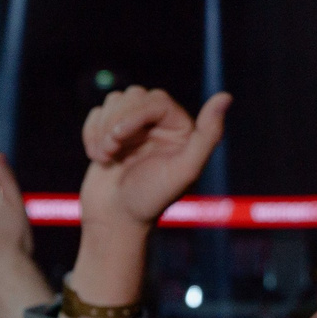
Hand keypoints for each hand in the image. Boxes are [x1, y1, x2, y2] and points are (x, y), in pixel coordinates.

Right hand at [79, 87, 230, 240]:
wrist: (114, 221)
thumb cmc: (150, 200)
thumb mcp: (185, 170)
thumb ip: (208, 135)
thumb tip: (225, 96)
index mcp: (180, 129)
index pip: (155, 100)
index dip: (134, 114)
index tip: (119, 138)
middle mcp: (158, 125)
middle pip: (133, 96)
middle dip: (116, 122)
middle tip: (111, 152)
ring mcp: (132, 129)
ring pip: (114, 101)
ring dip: (102, 129)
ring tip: (105, 156)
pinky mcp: (109, 134)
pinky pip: (97, 113)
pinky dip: (91, 132)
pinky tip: (97, 156)